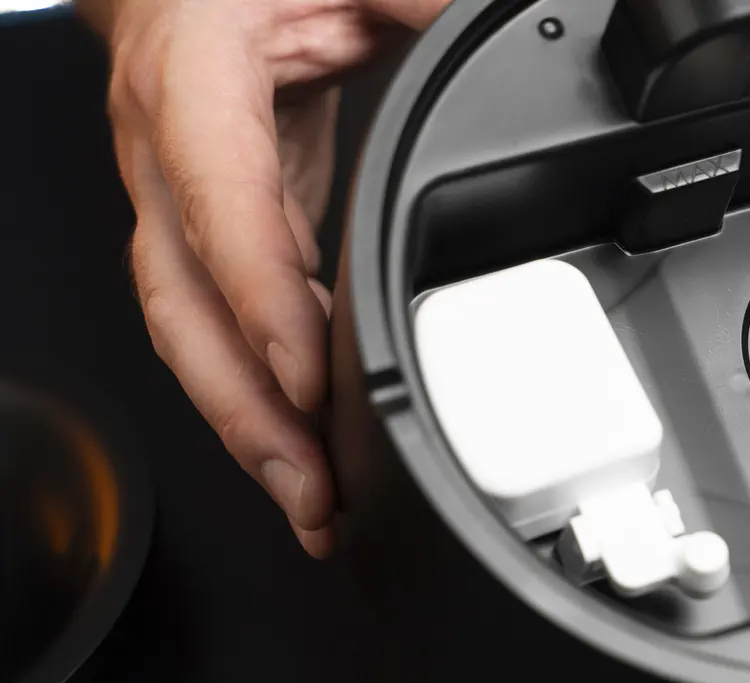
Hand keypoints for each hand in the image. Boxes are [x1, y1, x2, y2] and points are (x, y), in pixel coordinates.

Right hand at [84, 0, 449, 556]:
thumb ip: (421, 6)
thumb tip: (522, 28)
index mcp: (192, 80)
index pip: (222, 204)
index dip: (261, 298)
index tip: (308, 377)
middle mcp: (166, 154)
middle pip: (187, 307)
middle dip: (249, 414)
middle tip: (314, 493)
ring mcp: (176, 202)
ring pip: (194, 335)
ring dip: (252, 429)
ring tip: (314, 505)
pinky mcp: (209, 232)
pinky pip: (223, 327)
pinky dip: (264, 395)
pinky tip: (308, 444)